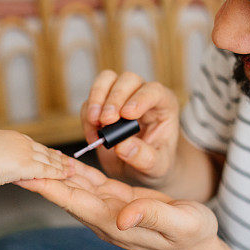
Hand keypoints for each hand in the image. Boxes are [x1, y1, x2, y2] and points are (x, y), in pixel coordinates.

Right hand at [0, 130, 73, 187]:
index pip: (31, 144)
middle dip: (56, 157)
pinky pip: (46, 170)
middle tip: (68, 161)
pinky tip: (66, 176)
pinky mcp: (27, 165)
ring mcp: (24, 153)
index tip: (51, 153)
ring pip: (48, 160)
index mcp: (9, 136)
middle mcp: (19, 142)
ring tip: (72, 169)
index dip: (42, 150)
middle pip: (43, 150)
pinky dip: (58, 173)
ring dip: (61, 165)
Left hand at [17, 161, 218, 249]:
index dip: (46, 188)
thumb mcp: (179, 223)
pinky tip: (61, 160)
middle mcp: (104, 216)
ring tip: (30, 154)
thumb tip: (123, 216)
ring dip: (53, 171)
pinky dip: (74, 170)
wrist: (198, 246)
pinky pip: (90, 183)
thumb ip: (151, 216)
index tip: (22, 176)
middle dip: (40, 176)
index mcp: (113, 221)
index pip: (72, 201)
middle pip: (64, 193)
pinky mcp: (117, 200)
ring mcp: (109, 209)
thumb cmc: (192, 235)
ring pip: (74, 186)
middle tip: (14, 158)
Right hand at [82, 70, 179, 187]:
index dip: (140, 99)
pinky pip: (90, 100)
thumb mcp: (156, 166)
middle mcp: (142, 95)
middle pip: (128, 80)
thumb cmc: (155, 163)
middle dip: (115, 98)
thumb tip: (122, 145)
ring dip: (97, 99)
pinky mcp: (102, 105)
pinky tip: (93, 135)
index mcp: (163, 105)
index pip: (153, 91)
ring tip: (95, 122)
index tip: (127, 115)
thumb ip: (144, 157)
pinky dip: (87, 116)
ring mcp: (120, 97)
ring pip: (107, 80)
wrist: (139, 170)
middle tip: (107, 121)